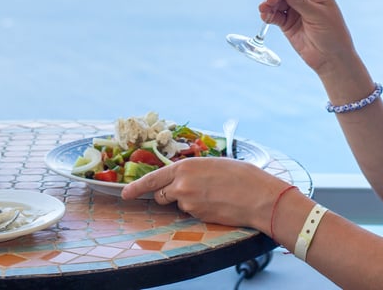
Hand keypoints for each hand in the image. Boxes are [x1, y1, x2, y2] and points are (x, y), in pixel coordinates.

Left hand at [120, 157, 283, 231]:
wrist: (257, 195)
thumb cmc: (240, 175)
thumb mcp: (211, 164)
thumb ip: (191, 171)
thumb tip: (183, 178)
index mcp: (184, 167)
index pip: (152, 179)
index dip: (136, 187)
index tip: (125, 194)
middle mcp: (181, 185)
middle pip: (162, 195)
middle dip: (169, 195)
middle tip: (189, 191)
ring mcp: (189, 203)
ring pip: (180, 205)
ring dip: (189, 202)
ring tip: (213, 194)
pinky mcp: (198, 217)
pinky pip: (193, 213)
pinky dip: (201, 210)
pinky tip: (217, 203)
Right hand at [258, 0, 357, 76]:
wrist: (331, 59)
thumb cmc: (333, 34)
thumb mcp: (318, 16)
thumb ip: (301, 2)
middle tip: (270, 0)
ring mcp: (294, 9)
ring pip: (275, 0)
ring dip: (268, 3)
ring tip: (265, 9)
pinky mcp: (286, 22)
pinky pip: (273, 14)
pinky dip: (267, 14)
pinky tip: (265, 16)